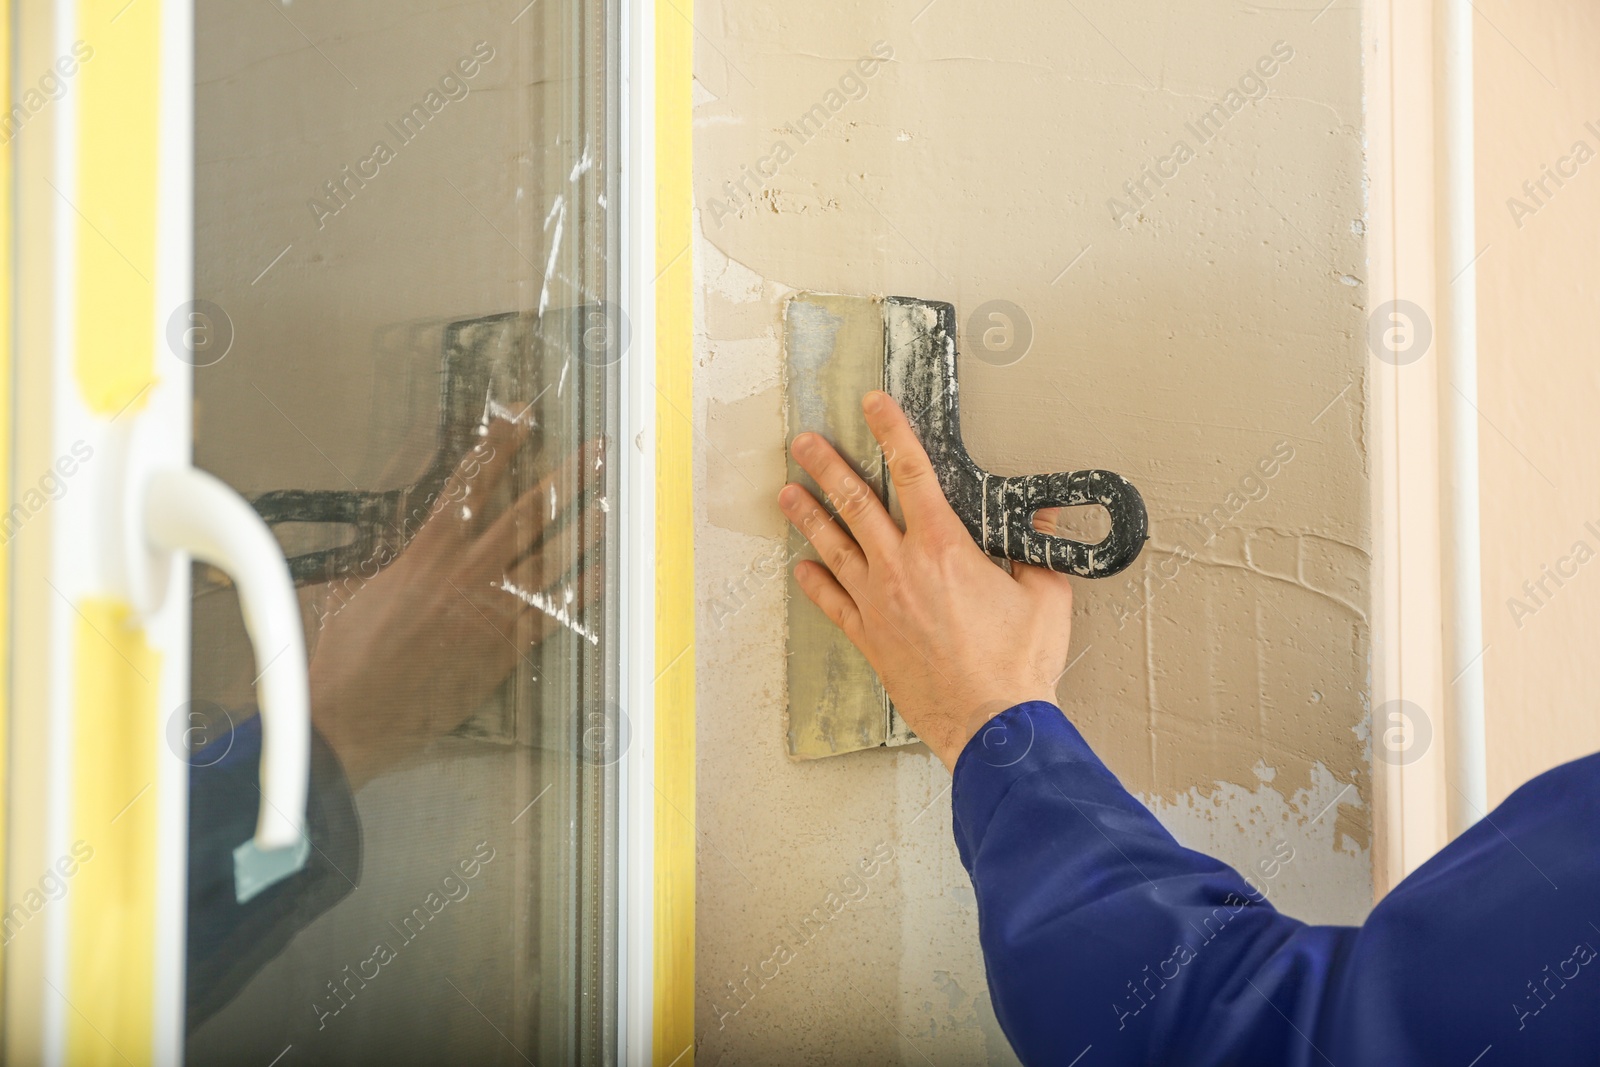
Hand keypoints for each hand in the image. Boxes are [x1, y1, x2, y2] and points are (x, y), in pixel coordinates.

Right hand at [307, 412, 603, 788]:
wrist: (351, 715)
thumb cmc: (344, 657)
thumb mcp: (352, 589)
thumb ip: (380, 560)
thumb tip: (388, 541)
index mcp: (426, 551)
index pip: (471, 484)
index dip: (500, 446)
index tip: (524, 417)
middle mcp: (466, 573)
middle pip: (527, 512)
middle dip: (565, 477)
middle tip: (596, 452)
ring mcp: (490, 611)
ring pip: (550, 558)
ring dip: (582, 528)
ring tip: (608, 501)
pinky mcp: (504, 650)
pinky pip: (555, 614)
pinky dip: (583, 592)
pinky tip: (604, 574)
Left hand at [779, 391, 1074, 771]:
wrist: (993, 724)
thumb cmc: (1019, 664)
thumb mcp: (1046, 595)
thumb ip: (1038, 551)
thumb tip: (1039, 520)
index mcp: (945, 547)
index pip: (914, 472)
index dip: (892, 431)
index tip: (873, 404)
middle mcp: (902, 568)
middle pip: (856, 503)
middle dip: (827, 466)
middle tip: (803, 442)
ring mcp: (879, 604)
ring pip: (833, 547)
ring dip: (808, 516)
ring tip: (786, 492)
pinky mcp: (870, 638)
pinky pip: (832, 603)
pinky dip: (813, 582)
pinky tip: (800, 568)